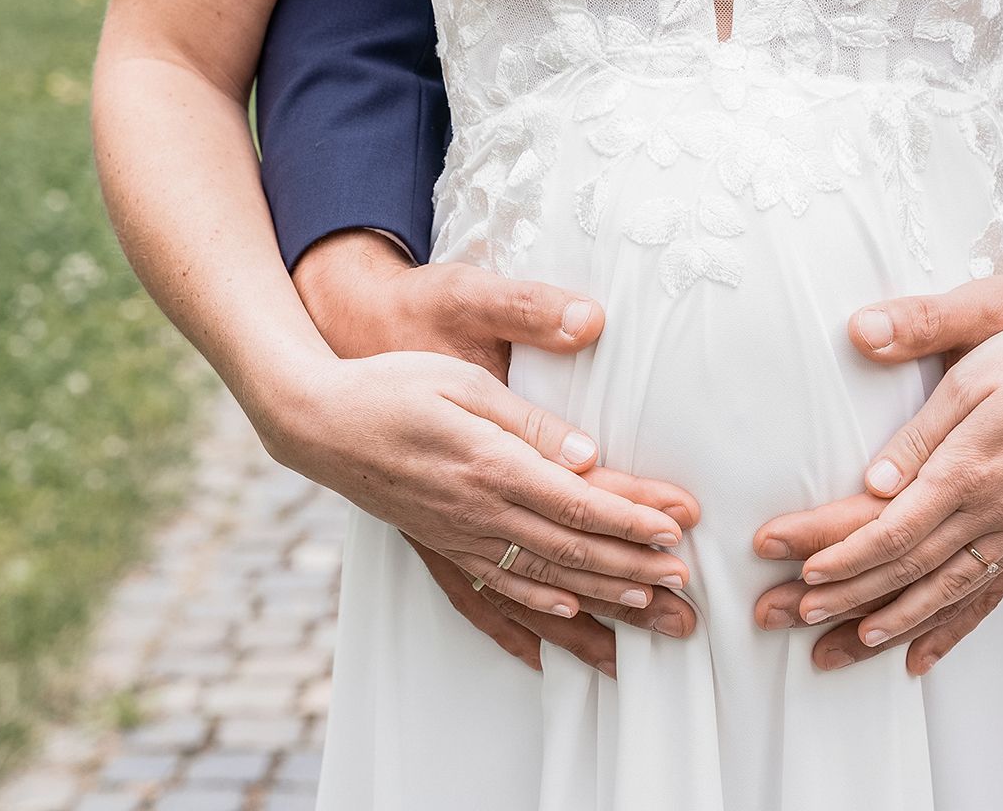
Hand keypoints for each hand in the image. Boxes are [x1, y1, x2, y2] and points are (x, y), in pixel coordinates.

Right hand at [263, 348, 695, 621]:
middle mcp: (476, 513)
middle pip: (571, 550)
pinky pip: (493, 592)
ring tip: (649, 609)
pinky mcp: (440, 545)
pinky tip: (565, 620)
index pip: (579, 503)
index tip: (679, 527)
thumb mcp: (464, 382)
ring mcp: (456, 537)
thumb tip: (589, 454)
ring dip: (599, 598)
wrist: (317, 421)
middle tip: (685, 583)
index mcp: (490, 465)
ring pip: (541, 579)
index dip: (634, 519)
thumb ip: (530, 422)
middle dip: (635, 568)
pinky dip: (535, 613)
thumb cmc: (392, 384)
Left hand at [751, 272, 1002, 670]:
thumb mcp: (970, 372)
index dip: (840, 554)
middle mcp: (993, 512)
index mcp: (968, 470)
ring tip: (846, 647)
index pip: (891, 529)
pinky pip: (989, 595)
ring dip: (891, 624)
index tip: (797, 570)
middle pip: (908, 570)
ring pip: (944, 594)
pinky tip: (922, 655)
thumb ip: (918, 430)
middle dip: (847, 598)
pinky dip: (951, 629)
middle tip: (795, 618)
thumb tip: (873, 478)